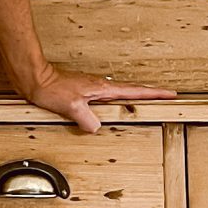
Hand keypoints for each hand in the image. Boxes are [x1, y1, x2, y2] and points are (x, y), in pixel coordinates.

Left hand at [20, 68, 175, 135]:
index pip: (134, 92)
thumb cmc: (51, 89)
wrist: (36, 80)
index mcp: (103, 89)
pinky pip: (107, 99)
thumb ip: (87, 118)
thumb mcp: (71, 107)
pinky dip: (117, 102)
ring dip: (135, 97)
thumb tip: (98, 127)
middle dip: (151, 94)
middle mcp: (101, 87)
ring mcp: (94, 89)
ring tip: (148, 102)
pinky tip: (115, 107)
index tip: (170, 94)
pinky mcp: (85, 92)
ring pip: (120, 94)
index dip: (154, 93)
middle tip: (167, 97)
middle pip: (132, 91)